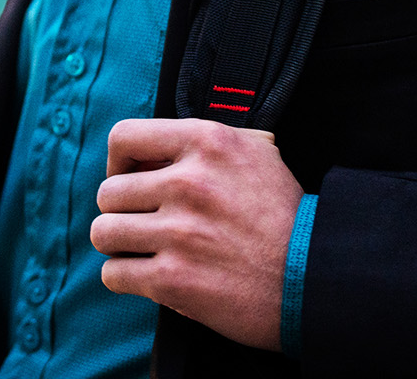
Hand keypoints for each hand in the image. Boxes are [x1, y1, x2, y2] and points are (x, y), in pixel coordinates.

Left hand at [90, 118, 305, 351]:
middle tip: (145, 223)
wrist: (313, 278)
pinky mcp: (173, 280)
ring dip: (119, 244)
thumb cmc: (285, 216)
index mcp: (208, 142)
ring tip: (143, 249)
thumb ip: (209, 142)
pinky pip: (114, 273)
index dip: (118, 161)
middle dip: (122, 210)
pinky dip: (125, 277)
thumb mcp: (259, 153)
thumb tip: (161, 146)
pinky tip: (149, 275)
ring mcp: (180, 232)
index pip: (123, 137)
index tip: (130, 178)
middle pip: (108, 191)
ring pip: (103, 231)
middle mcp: (190, 182)